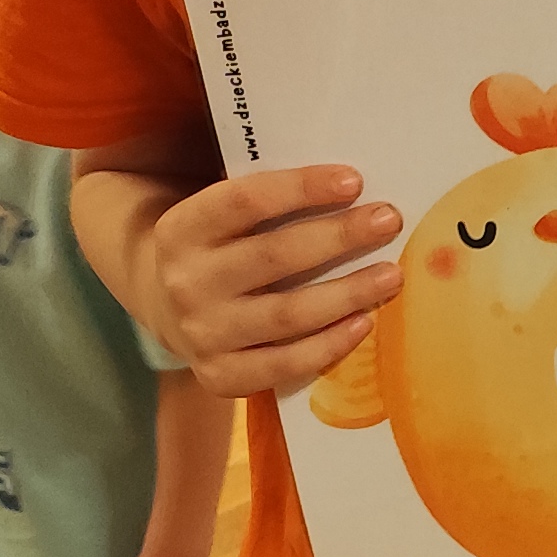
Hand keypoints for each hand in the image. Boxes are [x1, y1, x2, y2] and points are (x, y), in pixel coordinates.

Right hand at [147, 164, 401, 398]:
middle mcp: (186, 282)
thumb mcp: (220, 219)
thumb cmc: (217, 250)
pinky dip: (328, 345)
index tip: (354, 180)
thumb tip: (351, 191)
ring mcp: (202, 333)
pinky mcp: (220, 376)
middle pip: (273, 257)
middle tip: (388, 221)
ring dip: (347, 293)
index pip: (244, 201)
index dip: (300, 189)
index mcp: (182, 229)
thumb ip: (267, 205)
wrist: (165, 308)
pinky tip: (362, 323)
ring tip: (390, 275)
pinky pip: (284, 365)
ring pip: (286, 314)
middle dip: (338, 237)